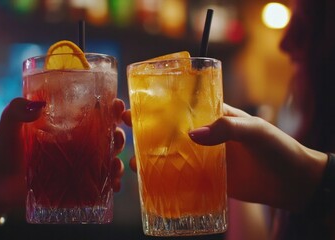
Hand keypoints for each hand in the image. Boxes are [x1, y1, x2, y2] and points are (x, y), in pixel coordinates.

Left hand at [0, 98, 124, 221]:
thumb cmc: (1, 150)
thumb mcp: (8, 125)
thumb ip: (17, 111)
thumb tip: (37, 105)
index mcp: (65, 124)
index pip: (94, 112)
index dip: (110, 108)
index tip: (117, 105)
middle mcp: (75, 143)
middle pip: (107, 136)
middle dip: (119, 136)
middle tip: (117, 137)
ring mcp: (76, 165)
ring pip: (107, 161)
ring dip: (117, 162)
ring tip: (115, 165)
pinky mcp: (73, 186)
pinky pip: (97, 185)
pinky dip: (110, 185)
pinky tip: (113, 187)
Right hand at [123, 104, 326, 210]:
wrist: (292, 182)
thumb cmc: (277, 148)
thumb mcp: (255, 130)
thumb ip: (227, 128)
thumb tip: (192, 135)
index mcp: (214, 116)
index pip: (181, 106)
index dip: (157, 105)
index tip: (134, 105)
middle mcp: (206, 135)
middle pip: (170, 131)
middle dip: (146, 131)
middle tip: (125, 133)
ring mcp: (205, 158)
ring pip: (173, 155)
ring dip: (152, 158)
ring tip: (133, 162)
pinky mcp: (209, 179)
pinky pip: (184, 178)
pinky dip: (167, 179)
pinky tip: (151, 183)